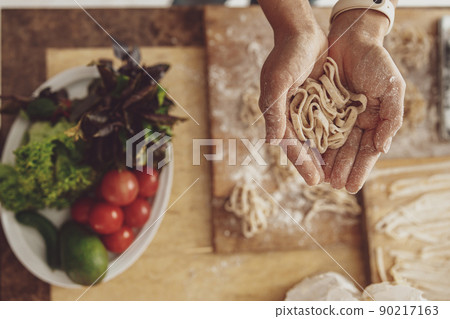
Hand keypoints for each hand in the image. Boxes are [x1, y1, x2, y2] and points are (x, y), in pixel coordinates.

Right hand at [259, 21, 327, 185]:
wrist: (302, 33)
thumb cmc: (286, 56)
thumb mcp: (277, 82)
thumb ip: (275, 112)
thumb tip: (273, 143)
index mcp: (279, 115)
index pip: (291, 144)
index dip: (302, 163)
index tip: (314, 181)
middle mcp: (293, 116)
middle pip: (305, 146)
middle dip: (315, 165)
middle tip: (329, 184)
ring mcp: (308, 110)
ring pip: (319, 138)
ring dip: (328, 156)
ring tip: (339, 174)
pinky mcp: (322, 101)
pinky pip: (329, 123)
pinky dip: (336, 137)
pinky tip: (346, 150)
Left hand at [323, 10, 404, 192]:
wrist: (351, 39)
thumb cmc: (376, 62)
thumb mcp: (392, 87)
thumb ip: (391, 117)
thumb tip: (383, 148)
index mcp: (372, 121)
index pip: (366, 151)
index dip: (360, 169)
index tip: (352, 187)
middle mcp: (353, 122)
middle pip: (347, 151)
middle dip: (341, 169)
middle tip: (334, 185)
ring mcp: (336, 116)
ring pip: (330, 143)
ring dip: (326, 161)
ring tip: (320, 178)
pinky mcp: (319, 107)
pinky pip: (314, 128)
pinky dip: (312, 142)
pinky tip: (308, 155)